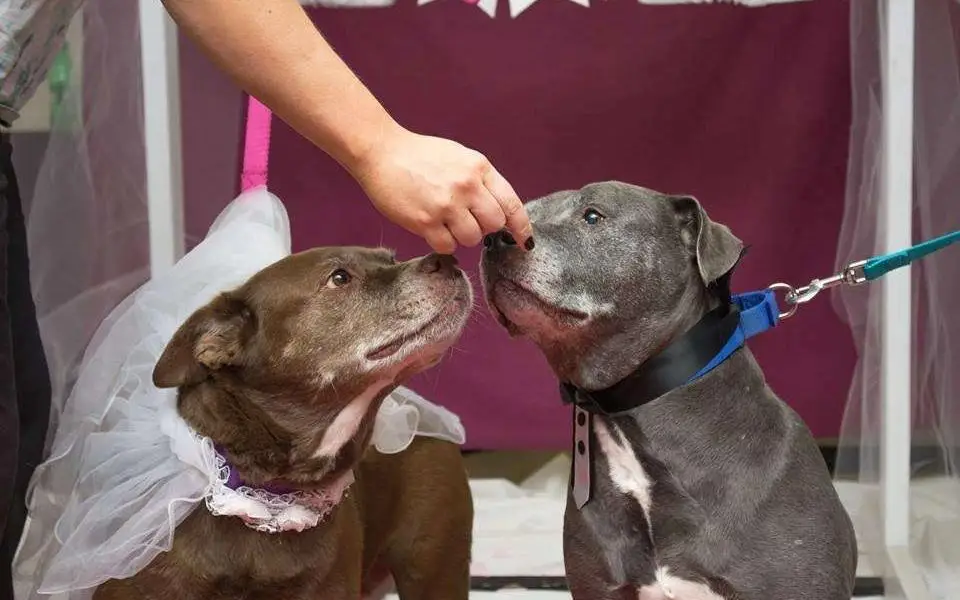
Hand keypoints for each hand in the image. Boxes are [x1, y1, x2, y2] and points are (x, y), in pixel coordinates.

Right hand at [350, 126, 532, 253]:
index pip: (512, 204)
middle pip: (494, 224)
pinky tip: (432, 227)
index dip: (522, 227)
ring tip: (446, 220)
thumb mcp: (460, 158)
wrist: (382, 152)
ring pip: (472, 238)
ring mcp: (446, 205)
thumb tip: (501, 213)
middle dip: (484, 227)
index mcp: (479, 168)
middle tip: (466, 218)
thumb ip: (482, 181)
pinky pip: (448, 246)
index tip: (525, 242)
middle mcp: (466, 186)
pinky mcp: (425, 222)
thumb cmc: (421, 156)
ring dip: (462, 236)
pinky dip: (443, 242)